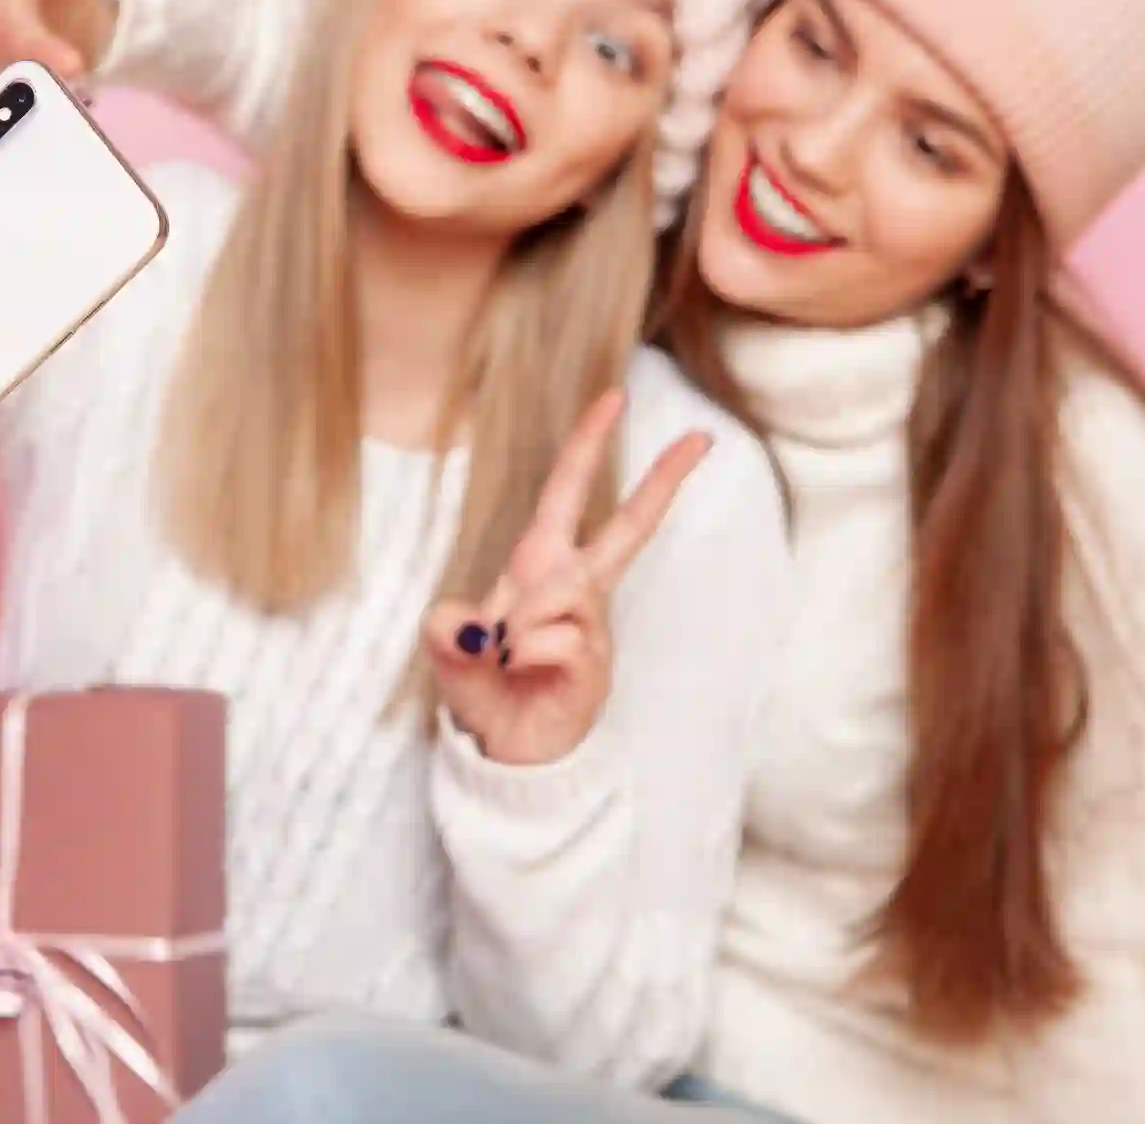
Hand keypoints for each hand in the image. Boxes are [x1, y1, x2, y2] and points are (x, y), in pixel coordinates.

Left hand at [422, 390, 713, 765]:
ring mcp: (591, 626)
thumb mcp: (449, 653)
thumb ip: (445, 632)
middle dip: (661, 480)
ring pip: (562, 592)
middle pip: (625, 527)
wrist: (506, 749)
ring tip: (505, 656)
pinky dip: (528, 653)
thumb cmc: (485, 687)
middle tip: (699, 437)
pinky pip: (558, 637)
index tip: (613, 396)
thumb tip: (465, 625)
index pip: (565, 494)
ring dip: (519, 621)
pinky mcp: (598, 663)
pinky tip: (525, 674)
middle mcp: (573, 588)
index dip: (586, 445)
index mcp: (539, 566)